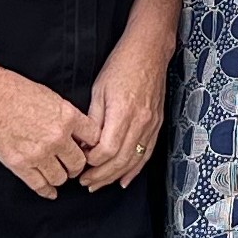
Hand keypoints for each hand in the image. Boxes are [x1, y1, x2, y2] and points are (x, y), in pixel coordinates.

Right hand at [0, 70, 99, 198]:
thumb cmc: (17, 91)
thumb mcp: (53, 97)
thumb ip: (67, 116)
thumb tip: (78, 132)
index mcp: (68, 117)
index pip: (94, 139)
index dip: (91, 145)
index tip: (86, 149)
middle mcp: (57, 137)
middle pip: (79, 162)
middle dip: (76, 165)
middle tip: (72, 165)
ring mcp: (39, 153)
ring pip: (61, 177)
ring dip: (61, 177)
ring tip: (58, 174)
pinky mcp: (20, 164)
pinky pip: (39, 184)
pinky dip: (47, 191)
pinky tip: (50, 192)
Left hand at [80, 41, 169, 191]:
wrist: (149, 53)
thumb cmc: (121, 67)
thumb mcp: (99, 90)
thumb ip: (93, 120)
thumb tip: (85, 144)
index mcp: (124, 113)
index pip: (107, 150)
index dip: (92, 162)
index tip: (80, 164)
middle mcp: (141, 122)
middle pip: (121, 160)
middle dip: (101, 175)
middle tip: (85, 183)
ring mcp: (152, 125)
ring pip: (134, 160)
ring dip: (115, 176)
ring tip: (99, 184)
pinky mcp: (157, 125)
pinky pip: (147, 153)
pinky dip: (135, 169)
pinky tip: (124, 180)